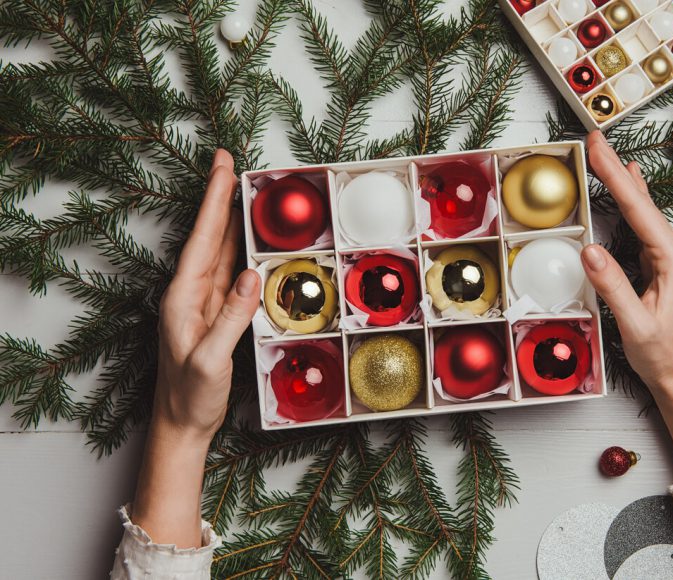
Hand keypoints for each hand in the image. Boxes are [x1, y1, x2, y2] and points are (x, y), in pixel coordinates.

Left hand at [154, 149, 259, 443]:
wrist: (180, 423)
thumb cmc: (189, 396)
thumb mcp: (210, 359)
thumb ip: (231, 317)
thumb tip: (253, 275)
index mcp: (183, 298)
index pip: (203, 239)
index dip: (214, 202)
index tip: (222, 168)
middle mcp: (190, 294)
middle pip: (210, 235)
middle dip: (220, 198)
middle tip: (230, 162)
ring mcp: (203, 303)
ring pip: (220, 250)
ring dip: (230, 219)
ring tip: (243, 190)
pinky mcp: (215, 314)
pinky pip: (230, 272)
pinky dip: (239, 249)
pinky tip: (248, 238)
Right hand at [581, 131, 672, 476]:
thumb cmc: (661, 353)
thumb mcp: (635, 324)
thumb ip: (613, 286)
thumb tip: (589, 249)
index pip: (639, 210)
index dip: (615, 177)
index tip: (599, 150)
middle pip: (642, 202)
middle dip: (616, 169)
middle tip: (596, 140)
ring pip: (643, 210)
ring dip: (621, 181)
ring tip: (605, 154)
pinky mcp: (664, 262)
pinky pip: (644, 224)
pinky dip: (632, 200)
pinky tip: (632, 183)